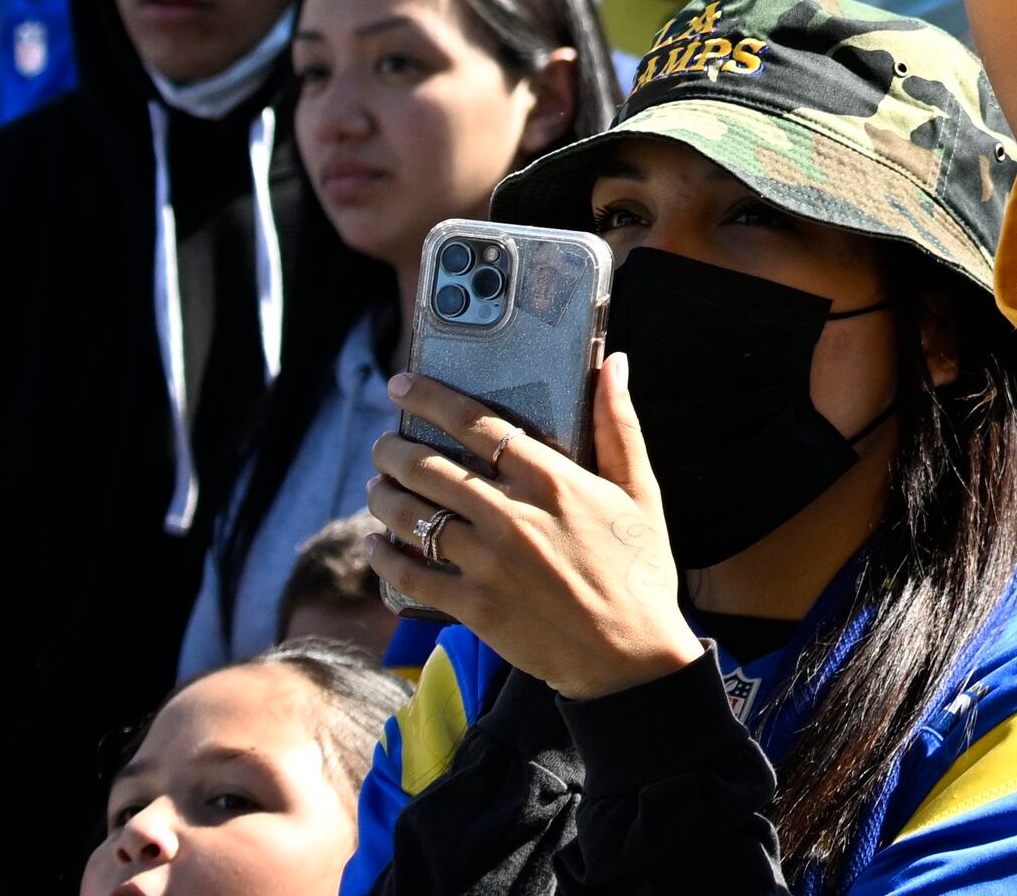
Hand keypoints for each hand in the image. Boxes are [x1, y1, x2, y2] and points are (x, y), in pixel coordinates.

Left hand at [367, 363, 703, 702]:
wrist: (630, 654)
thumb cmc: (640, 568)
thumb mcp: (641, 490)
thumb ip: (620, 424)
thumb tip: (614, 361)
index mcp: (553, 480)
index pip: (478, 425)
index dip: (433, 400)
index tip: (402, 385)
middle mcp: (512, 516)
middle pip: (431, 468)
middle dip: (395, 449)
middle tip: (383, 443)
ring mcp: (488, 564)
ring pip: (413, 517)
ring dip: (384, 496)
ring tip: (376, 486)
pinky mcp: (472, 607)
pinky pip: (410, 575)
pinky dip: (384, 557)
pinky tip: (375, 545)